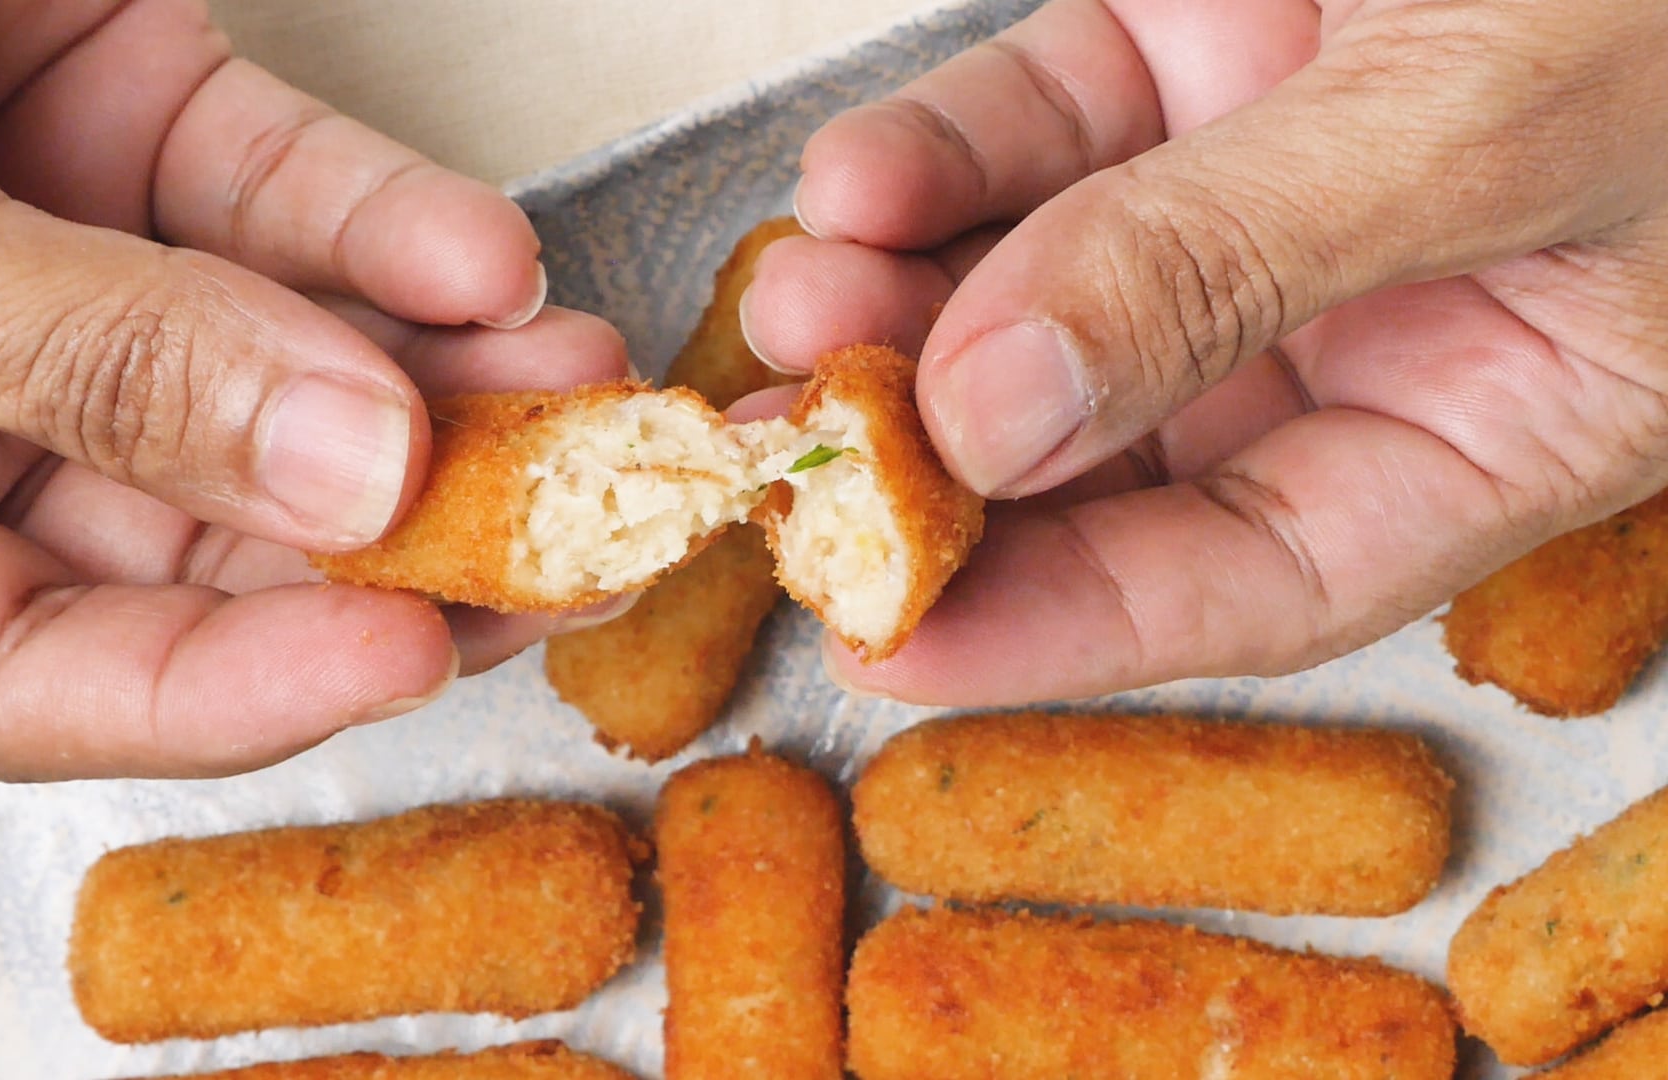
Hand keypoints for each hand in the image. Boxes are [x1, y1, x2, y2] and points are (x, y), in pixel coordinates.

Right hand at [0, 0, 628, 778]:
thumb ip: (81, 362)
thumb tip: (340, 479)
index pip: (34, 674)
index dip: (227, 694)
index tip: (405, 658)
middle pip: (210, 541)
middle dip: (403, 547)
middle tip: (562, 542)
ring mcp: (62, 265)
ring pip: (291, 381)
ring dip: (450, 393)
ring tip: (567, 390)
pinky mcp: (142, 122)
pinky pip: (295, 204)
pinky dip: (402, 233)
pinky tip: (483, 265)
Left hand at [741, 0, 1667, 702]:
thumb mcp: (1493, 123)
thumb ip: (1239, 265)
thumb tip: (997, 414)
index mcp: (1491, 414)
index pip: (1248, 579)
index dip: (1059, 631)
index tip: (885, 648)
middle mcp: (1350, 324)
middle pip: (1103, 449)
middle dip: (935, 464)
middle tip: (799, 468)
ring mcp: (1251, 188)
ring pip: (1033, 293)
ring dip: (898, 311)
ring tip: (803, 311)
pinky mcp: (1183, 55)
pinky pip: (1026, 134)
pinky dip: (931, 163)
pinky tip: (863, 182)